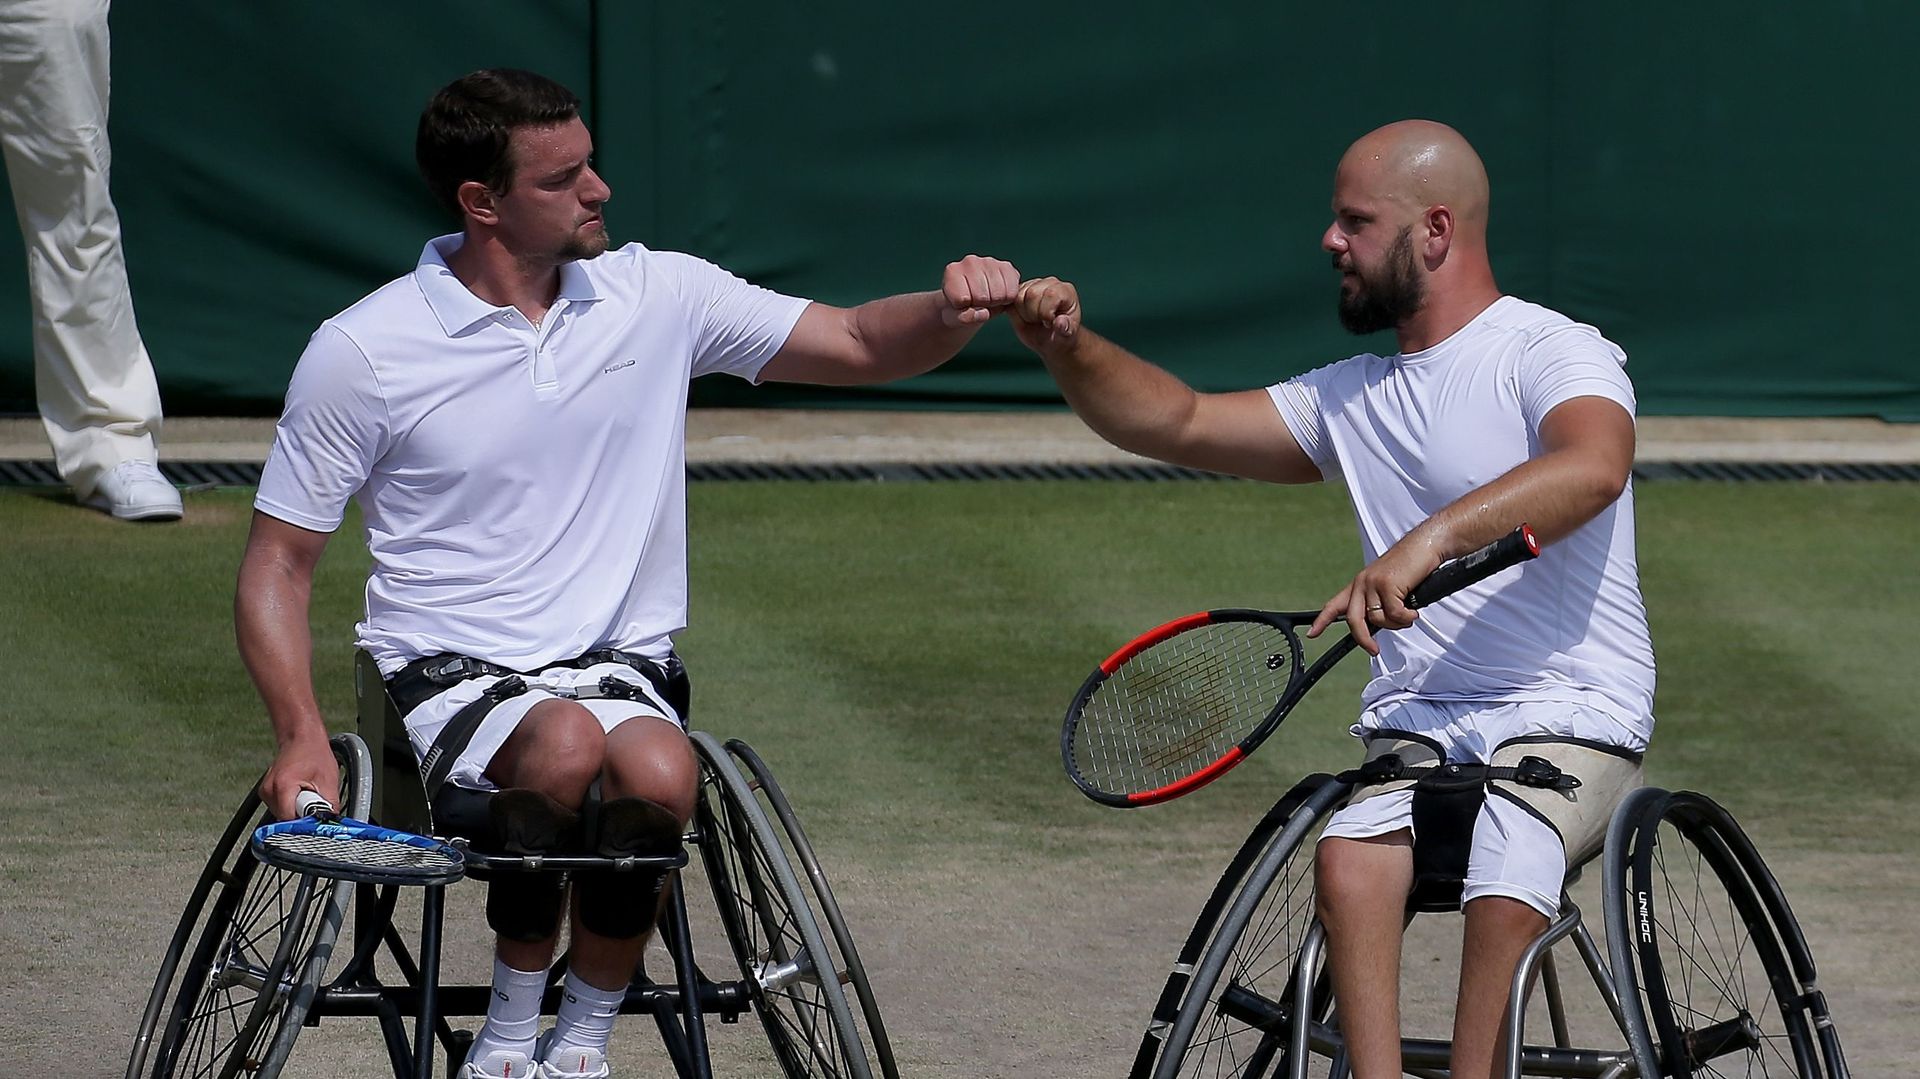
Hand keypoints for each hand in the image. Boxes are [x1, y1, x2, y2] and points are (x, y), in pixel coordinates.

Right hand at [259, 731, 341, 820]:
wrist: (302, 738)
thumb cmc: (314, 753)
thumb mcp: (329, 781)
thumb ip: (330, 806)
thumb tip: (332, 823)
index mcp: (282, 787)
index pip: (291, 820)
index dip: (306, 822)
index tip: (316, 819)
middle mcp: (269, 790)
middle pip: (286, 819)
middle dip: (303, 814)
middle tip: (314, 799)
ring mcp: (265, 792)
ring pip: (283, 814)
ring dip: (297, 809)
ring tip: (307, 791)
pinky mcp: (267, 793)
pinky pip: (281, 807)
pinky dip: (292, 804)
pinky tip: (300, 790)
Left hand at [941, 254, 1020, 325]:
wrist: (972, 300)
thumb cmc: (959, 308)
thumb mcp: (954, 318)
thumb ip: (963, 318)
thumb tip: (983, 313)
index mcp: (952, 271)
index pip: (962, 298)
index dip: (964, 308)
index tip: (962, 304)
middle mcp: (970, 261)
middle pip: (982, 297)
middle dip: (981, 305)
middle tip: (977, 302)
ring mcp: (990, 261)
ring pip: (998, 294)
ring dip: (995, 302)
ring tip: (987, 298)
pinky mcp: (1007, 267)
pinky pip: (1012, 292)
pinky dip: (1008, 299)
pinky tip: (999, 294)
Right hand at [1010, 276, 1080, 355]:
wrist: (1050, 340)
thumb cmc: (1060, 336)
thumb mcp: (1066, 336)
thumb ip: (1065, 329)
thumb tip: (1060, 322)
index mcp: (1064, 291)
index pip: (1050, 294)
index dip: (1046, 313)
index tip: (1050, 323)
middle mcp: (1049, 283)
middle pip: (1032, 294)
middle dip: (1033, 314)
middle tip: (1040, 322)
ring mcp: (1033, 285)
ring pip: (1018, 296)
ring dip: (1023, 314)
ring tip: (1033, 320)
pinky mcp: (1019, 291)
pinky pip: (1008, 301)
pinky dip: (1014, 313)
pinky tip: (1025, 318)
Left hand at [1304, 537, 1443, 655]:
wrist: (1425, 545)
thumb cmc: (1411, 567)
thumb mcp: (1388, 585)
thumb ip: (1378, 603)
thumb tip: (1376, 626)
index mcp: (1359, 584)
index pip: (1334, 605)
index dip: (1322, 621)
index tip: (1313, 634)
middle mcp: (1362, 583)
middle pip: (1354, 620)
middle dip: (1363, 639)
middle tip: (1374, 650)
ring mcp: (1373, 583)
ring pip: (1378, 619)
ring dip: (1396, 623)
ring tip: (1408, 614)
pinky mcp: (1387, 584)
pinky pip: (1394, 614)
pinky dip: (1406, 618)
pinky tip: (1413, 612)